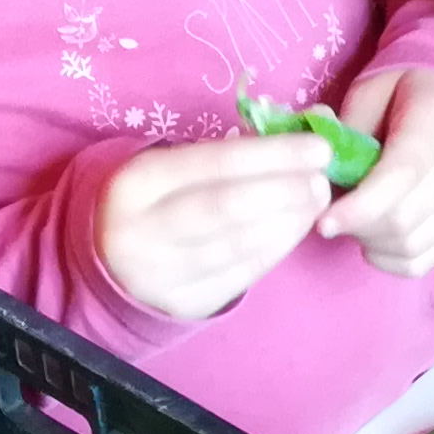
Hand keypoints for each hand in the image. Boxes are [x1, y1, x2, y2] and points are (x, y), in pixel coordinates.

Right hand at [96, 133, 332, 320]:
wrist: (111, 257)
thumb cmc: (159, 195)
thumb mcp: (173, 164)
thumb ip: (232, 149)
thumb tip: (307, 129)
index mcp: (137, 183)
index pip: (216, 163)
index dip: (274, 155)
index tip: (319, 147)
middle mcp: (140, 232)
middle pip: (226, 207)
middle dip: (284, 191)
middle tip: (323, 180)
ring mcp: (158, 274)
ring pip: (236, 245)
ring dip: (288, 221)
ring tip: (317, 200)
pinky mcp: (180, 304)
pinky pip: (239, 276)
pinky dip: (275, 249)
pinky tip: (296, 228)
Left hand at [317, 65, 433, 275]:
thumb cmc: (408, 91)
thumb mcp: (373, 90)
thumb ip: (346, 127)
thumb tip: (316, 164)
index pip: (402, 177)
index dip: (360, 206)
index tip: (322, 221)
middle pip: (405, 220)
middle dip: (358, 226)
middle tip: (332, 214)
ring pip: (412, 245)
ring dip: (371, 244)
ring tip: (355, 220)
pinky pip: (423, 260)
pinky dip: (390, 260)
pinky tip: (374, 239)